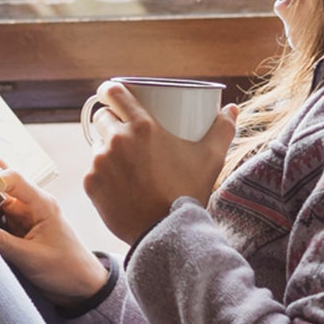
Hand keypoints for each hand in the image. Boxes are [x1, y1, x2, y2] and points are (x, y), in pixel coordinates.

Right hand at [0, 167, 110, 306]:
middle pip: (2, 188)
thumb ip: (4, 244)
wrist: (82, 286)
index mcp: (42, 204)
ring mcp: (26, 218)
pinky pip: (0, 219)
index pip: (13, 179)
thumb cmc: (67, 269)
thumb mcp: (32, 259)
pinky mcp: (21, 230)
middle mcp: (33, 206)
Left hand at [83, 83, 237, 242]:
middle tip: (126, 134)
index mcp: (142, 126)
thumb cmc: (188, 192)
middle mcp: (116, 139)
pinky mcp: (91, 184)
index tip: (114, 95)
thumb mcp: (211, 158)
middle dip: (111, 120)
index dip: (111, 91)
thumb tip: (232, 109)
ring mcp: (100, 162)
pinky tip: (117, 183)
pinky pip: (92, 171)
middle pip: (102, 117)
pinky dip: (102, 175)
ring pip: (96, 145)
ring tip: (123, 161)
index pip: (113, 92)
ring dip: (106, 148)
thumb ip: (223, 129)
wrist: (166, 232)